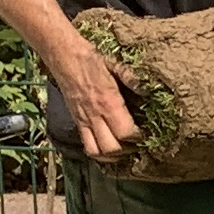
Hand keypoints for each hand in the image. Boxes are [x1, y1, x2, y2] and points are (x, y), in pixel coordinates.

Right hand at [48, 33, 139, 158]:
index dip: (138, 138)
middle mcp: (95, 116)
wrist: (64, 57)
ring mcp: (84, 121)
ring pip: (97, 152)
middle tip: (137, 144)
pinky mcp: (77, 122)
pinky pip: (86, 145)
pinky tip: (109, 146)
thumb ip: (132, 79)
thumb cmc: (91, 59)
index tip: (145, 134)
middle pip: (112, 148)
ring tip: (123, 149)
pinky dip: (98, 152)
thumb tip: (149, 89)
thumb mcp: (115, 65)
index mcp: (109, 103)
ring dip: (112, 156)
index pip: (125, 133)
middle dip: (127, 151)